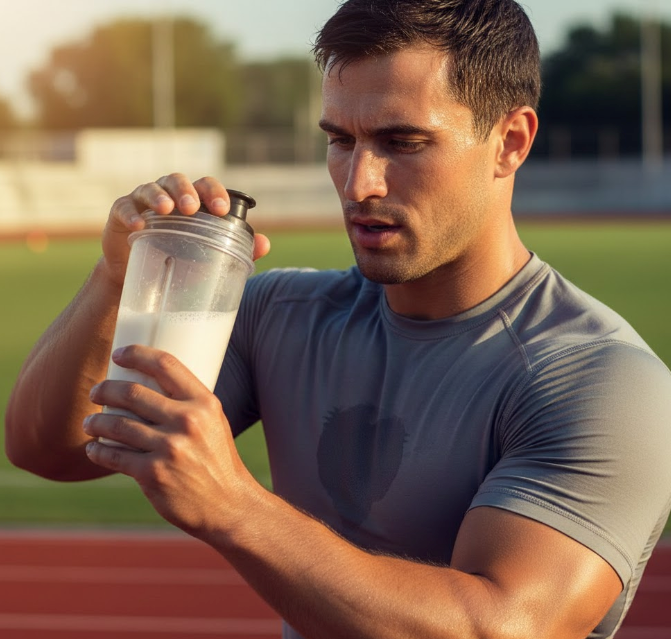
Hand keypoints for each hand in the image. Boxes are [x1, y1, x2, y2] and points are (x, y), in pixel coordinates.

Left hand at [83, 344, 252, 536]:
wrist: (228, 505)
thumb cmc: (218, 460)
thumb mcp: (213, 422)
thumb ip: (187, 404)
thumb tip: (149, 385)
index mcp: (204, 403)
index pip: (166, 365)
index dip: (137, 354)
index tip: (119, 355)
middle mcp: (187, 421)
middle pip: (133, 392)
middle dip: (106, 389)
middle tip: (96, 391)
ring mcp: (169, 448)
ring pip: (118, 424)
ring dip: (96, 421)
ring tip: (90, 422)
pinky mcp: (152, 474)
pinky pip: (114, 455)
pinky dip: (98, 450)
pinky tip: (94, 448)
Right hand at [102, 174, 270, 287]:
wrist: (145, 280)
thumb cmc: (182, 260)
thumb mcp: (209, 256)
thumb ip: (238, 249)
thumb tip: (265, 244)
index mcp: (192, 201)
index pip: (204, 186)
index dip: (213, 192)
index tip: (221, 209)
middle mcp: (168, 195)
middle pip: (177, 181)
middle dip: (186, 191)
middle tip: (193, 208)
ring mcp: (142, 202)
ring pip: (151, 188)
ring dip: (160, 196)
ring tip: (168, 210)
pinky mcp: (120, 214)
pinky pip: (124, 208)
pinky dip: (131, 214)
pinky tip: (139, 225)